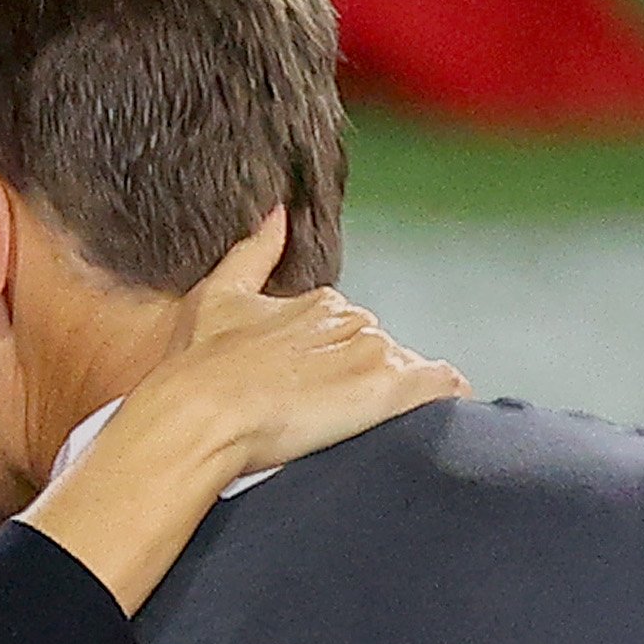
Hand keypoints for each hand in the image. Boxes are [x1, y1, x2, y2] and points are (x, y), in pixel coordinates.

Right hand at [121, 208, 467, 480]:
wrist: (201, 410)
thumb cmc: (198, 365)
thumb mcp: (215, 296)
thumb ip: (253, 251)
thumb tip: (277, 212)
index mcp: (317, 302)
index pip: (347, 330)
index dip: (333, 364)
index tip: (313, 392)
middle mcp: (351, 320)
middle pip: (377, 352)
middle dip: (362, 380)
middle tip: (329, 416)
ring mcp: (372, 352)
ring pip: (406, 371)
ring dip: (394, 398)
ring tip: (362, 430)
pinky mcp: (387, 387)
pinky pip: (441, 386)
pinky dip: (445, 399)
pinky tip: (438, 417)